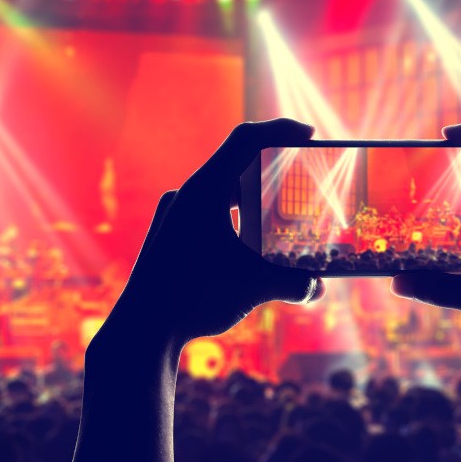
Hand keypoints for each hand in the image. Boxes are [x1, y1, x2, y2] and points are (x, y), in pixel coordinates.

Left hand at [110, 119, 324, 349]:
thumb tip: (318, 288)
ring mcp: (173, 217)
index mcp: (204, 191)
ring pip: (219, 197)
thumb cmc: (195, 298)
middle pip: (234, 169)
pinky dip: (231, 226)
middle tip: (299, 186)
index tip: (309, 135)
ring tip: (277, 224)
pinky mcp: (168, 239)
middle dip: (271, 176)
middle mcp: (185, 197)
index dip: (280, 130)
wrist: (142, 331)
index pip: (246, 140)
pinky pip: (205, 219)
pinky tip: (247, 252)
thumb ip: (293, 283)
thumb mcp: (254, 287)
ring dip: (250, 205)